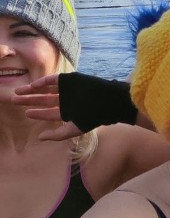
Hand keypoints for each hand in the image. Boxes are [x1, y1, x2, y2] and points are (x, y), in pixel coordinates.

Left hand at [14, 72, 136, 137]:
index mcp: (67, 112)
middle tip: (14, 100)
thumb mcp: (73, 129)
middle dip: (29, 100)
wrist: (107, 102)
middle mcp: (65, 100)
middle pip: (43, 99)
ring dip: (32, 90)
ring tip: (18, 91)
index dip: (37, 113)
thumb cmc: (92, 117)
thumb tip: (39, 138)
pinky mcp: (69, 79)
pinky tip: (33, 85)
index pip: (48, 112)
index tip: (25, 113)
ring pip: (45, 89)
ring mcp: (66, 89)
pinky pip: (53, 79)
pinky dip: (43, 82)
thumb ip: (56, 135)